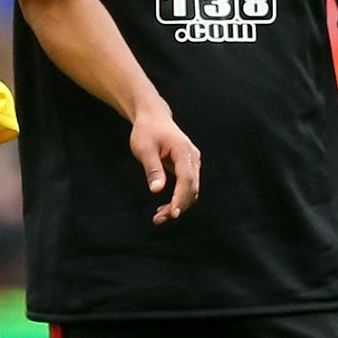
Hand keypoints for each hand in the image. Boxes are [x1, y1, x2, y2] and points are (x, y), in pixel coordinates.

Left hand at [130, 106, 200, 222]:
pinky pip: (188, 187)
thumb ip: (152, 169)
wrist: (153, 117)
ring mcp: (193, 162)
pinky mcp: (188, 167)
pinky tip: (165, 208)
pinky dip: (179, 199)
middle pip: (191, 188)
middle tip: (158, 219)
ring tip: (159, 217)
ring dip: (178, 205)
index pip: (186, 179)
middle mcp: (193, 157)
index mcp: (183, 150)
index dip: (180, 198)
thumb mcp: (144, 148)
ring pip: (191, 190)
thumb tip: (157, 190)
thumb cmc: (146, 131)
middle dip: (177, 206)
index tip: (172, 214)